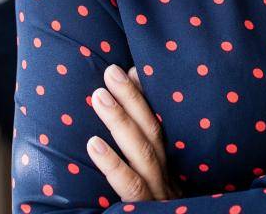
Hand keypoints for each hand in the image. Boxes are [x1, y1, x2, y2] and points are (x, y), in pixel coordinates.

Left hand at [87, 64, 180, 201]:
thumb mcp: (153, 191)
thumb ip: (144, 162)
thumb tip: (119, 124)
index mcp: (170, 173)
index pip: (163, 128)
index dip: (148, 99)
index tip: (131, 67)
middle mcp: (170, 182)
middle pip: (154, 134)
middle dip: (134, 99)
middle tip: (111, 70)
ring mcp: (159, 198)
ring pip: (144, 154)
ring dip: (121, 122)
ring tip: (99, 95)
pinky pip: (130, 190)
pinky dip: (113, 165)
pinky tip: (94, 144)